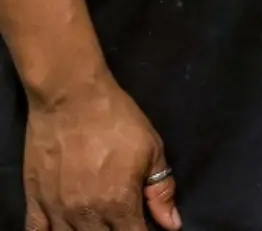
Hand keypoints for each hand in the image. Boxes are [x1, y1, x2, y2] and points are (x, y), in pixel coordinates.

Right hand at [23, 74, 180, 229]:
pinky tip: (61, 228)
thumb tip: (172, 225)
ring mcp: (58, 210)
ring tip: (94, 222)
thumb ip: (161, 190)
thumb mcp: (151, 148)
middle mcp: (87, 214)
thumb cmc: (116, 119)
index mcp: (119, 203)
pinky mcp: (35, 200)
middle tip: (118, 219)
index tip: (141, 226)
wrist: (72, 97)